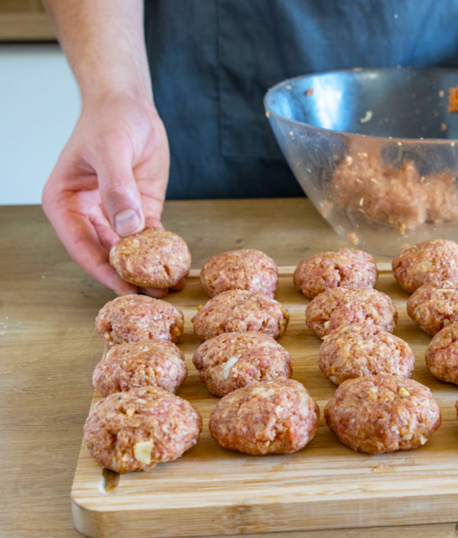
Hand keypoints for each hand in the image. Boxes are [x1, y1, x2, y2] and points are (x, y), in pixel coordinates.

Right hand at [42, 93, 170, 296]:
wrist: (130, 105)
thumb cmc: (110, 121)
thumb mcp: (112, 150)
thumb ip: (117, 188)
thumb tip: (126, 227)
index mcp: (64, 203)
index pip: (81, 246)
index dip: (102, 271)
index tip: (124, 288)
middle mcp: (86, 214)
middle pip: (105, 255)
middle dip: (127, 277)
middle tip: (151, 297)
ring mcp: (114, 215)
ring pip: (128, 251)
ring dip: (146, 270)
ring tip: (168, 289)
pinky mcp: (140, 211)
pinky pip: (149, 237)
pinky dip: (161, 253)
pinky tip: (176, 268)